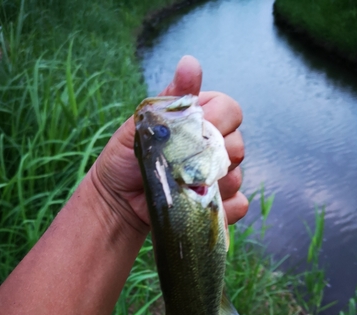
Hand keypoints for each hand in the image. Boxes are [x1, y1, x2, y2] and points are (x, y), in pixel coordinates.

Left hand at [91, 55, 247, 232]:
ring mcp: (217, 177)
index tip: (193, 131)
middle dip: (214, 156)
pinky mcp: (218, 206)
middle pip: (238, 145)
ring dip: (213, 185)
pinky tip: (197, 205)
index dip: (218, 120)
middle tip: (185, 164)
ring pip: (237, 177)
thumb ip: (170, 98)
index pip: (231, 110)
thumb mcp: (144, 124)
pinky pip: (237, 205)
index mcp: (201, 120)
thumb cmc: (125, 158)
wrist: (118, 200)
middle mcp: (213, 147)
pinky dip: (223, 209)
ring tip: (183, 187)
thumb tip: (190, 63)